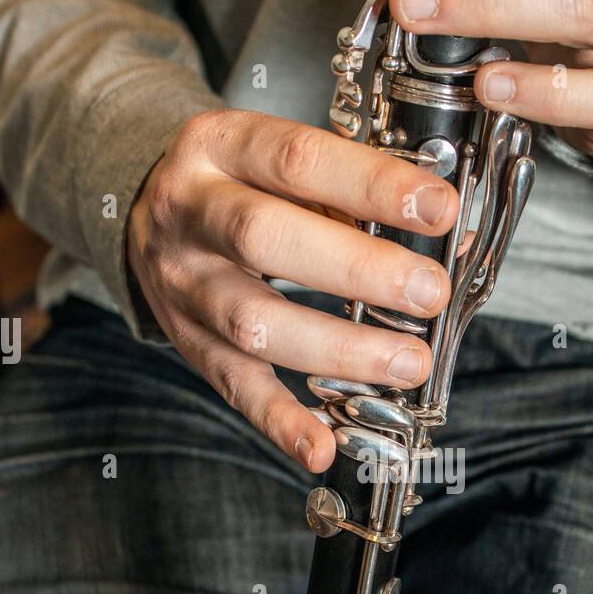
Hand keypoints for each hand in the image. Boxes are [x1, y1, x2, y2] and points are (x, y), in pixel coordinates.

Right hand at [126, 109, 458, 471]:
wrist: (147, 215)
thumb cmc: (240, 183)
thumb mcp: (279, 159)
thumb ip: (351, 189)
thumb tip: (445, 231)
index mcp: (220, 145)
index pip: (298, 159)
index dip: (372, 185)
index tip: (439, 210)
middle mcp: (189, 212)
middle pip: (265, 238)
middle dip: (358, 270)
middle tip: (427, 293)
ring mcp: (183, 283)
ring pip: (253, 322)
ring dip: (338, 349)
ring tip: (408, 362)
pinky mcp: (189, 343)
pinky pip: (235, 388)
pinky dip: (281, 423)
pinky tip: (323, 448)